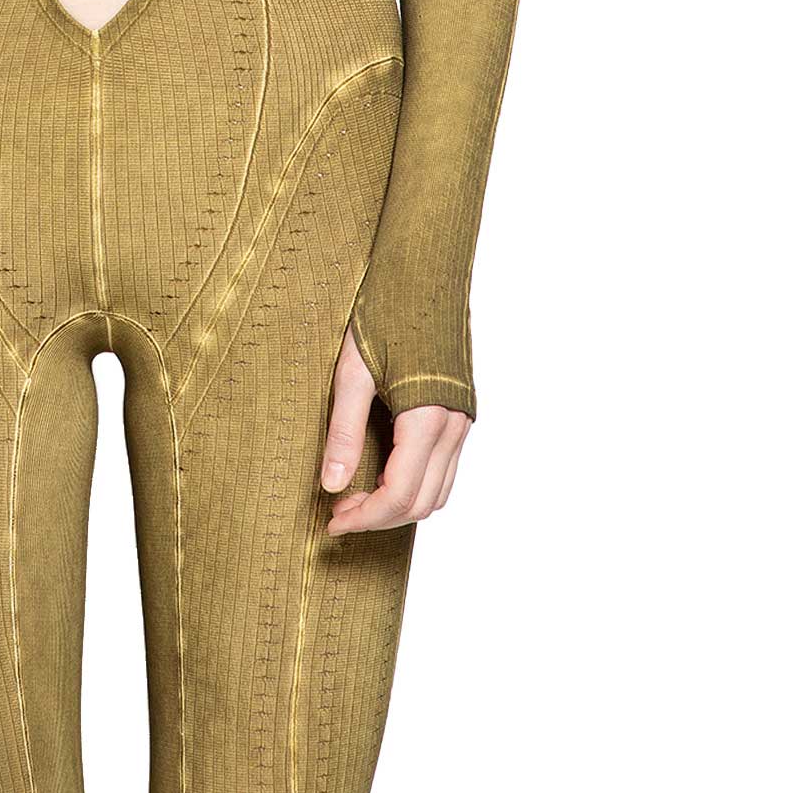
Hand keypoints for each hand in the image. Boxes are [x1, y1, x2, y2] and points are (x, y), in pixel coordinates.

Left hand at [319, 325, 470, 533]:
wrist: (424, 271)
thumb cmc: (385, 311)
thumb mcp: (352, 370)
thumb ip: (343, 430)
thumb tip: (330, 484)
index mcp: (427, 418)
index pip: (399, 495)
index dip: (365, 518)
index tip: (332, 521)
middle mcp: (454, 425)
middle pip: (422, 502)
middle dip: (380, 518)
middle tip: (338, 510)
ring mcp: (462, 420)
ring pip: (439, 490)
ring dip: (400, 505)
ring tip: (356, 494)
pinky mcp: (461, 411)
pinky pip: (445, 468)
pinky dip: (417, 483)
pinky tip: (383, 470)